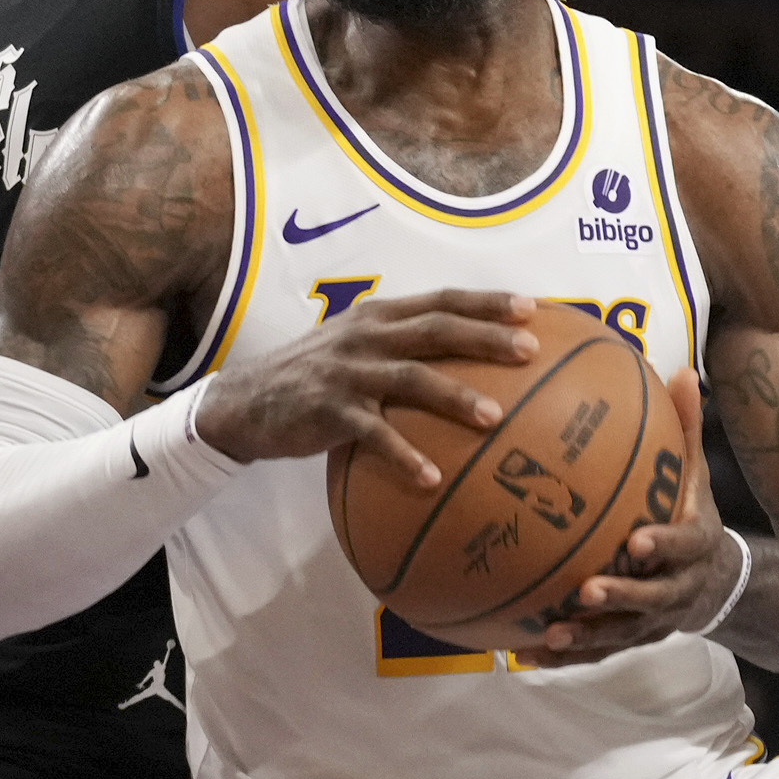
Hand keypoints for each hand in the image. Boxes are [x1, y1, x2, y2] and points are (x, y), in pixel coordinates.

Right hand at [193, 290, 536, 486]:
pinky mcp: (328, 410)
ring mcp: (347, 371)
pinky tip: (431, 479)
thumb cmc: (316, 377)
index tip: (532, 308)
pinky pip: (373, 434)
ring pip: (410, 378)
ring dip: (454, 396)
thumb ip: (401, 347)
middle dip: (485, 337)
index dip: (486, 302)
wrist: (246, 401)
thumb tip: (469, 366)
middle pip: (435, 329)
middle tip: (530, 350)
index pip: (441, 300)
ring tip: (495, 418)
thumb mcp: (356, 348)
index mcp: (379, 316)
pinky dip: (403, 455)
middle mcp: (366, 336)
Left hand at [514, 367, 736, 665]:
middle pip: (652, 598)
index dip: (664, 545)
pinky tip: (524, 656)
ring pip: (621, 634)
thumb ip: (686, 429)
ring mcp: (654, 620)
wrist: (719, 582)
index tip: (638, 540)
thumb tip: (681, 370)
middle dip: (622, 596)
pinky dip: (565, 657)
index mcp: (695, 544)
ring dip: (587, 638)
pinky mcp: (632, 639)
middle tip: (586, 590)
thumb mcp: (696, 475)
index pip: (683, 545)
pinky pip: (596, 653)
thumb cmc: (690, 515)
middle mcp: (677, 588)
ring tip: (549, 634)